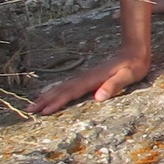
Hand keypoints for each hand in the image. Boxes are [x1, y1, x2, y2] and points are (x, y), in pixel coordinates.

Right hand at [29, 48, 150, 116]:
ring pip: (62, 87)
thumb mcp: (128, 76)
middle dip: (44, 100)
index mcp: (92, 79)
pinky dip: (56, 92)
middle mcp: (85, 77)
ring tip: (33, 105)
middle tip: (28, 110)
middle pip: (61, 89)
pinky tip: (50, 96)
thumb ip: (113, 86)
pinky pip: (67, 86)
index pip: (71, 92)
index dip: (57, 102)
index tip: (44, 111)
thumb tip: (98, 98)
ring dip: (47, 96)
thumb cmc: (133, 66)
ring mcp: (85, 77)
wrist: (134, 51)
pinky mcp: (87, 78)